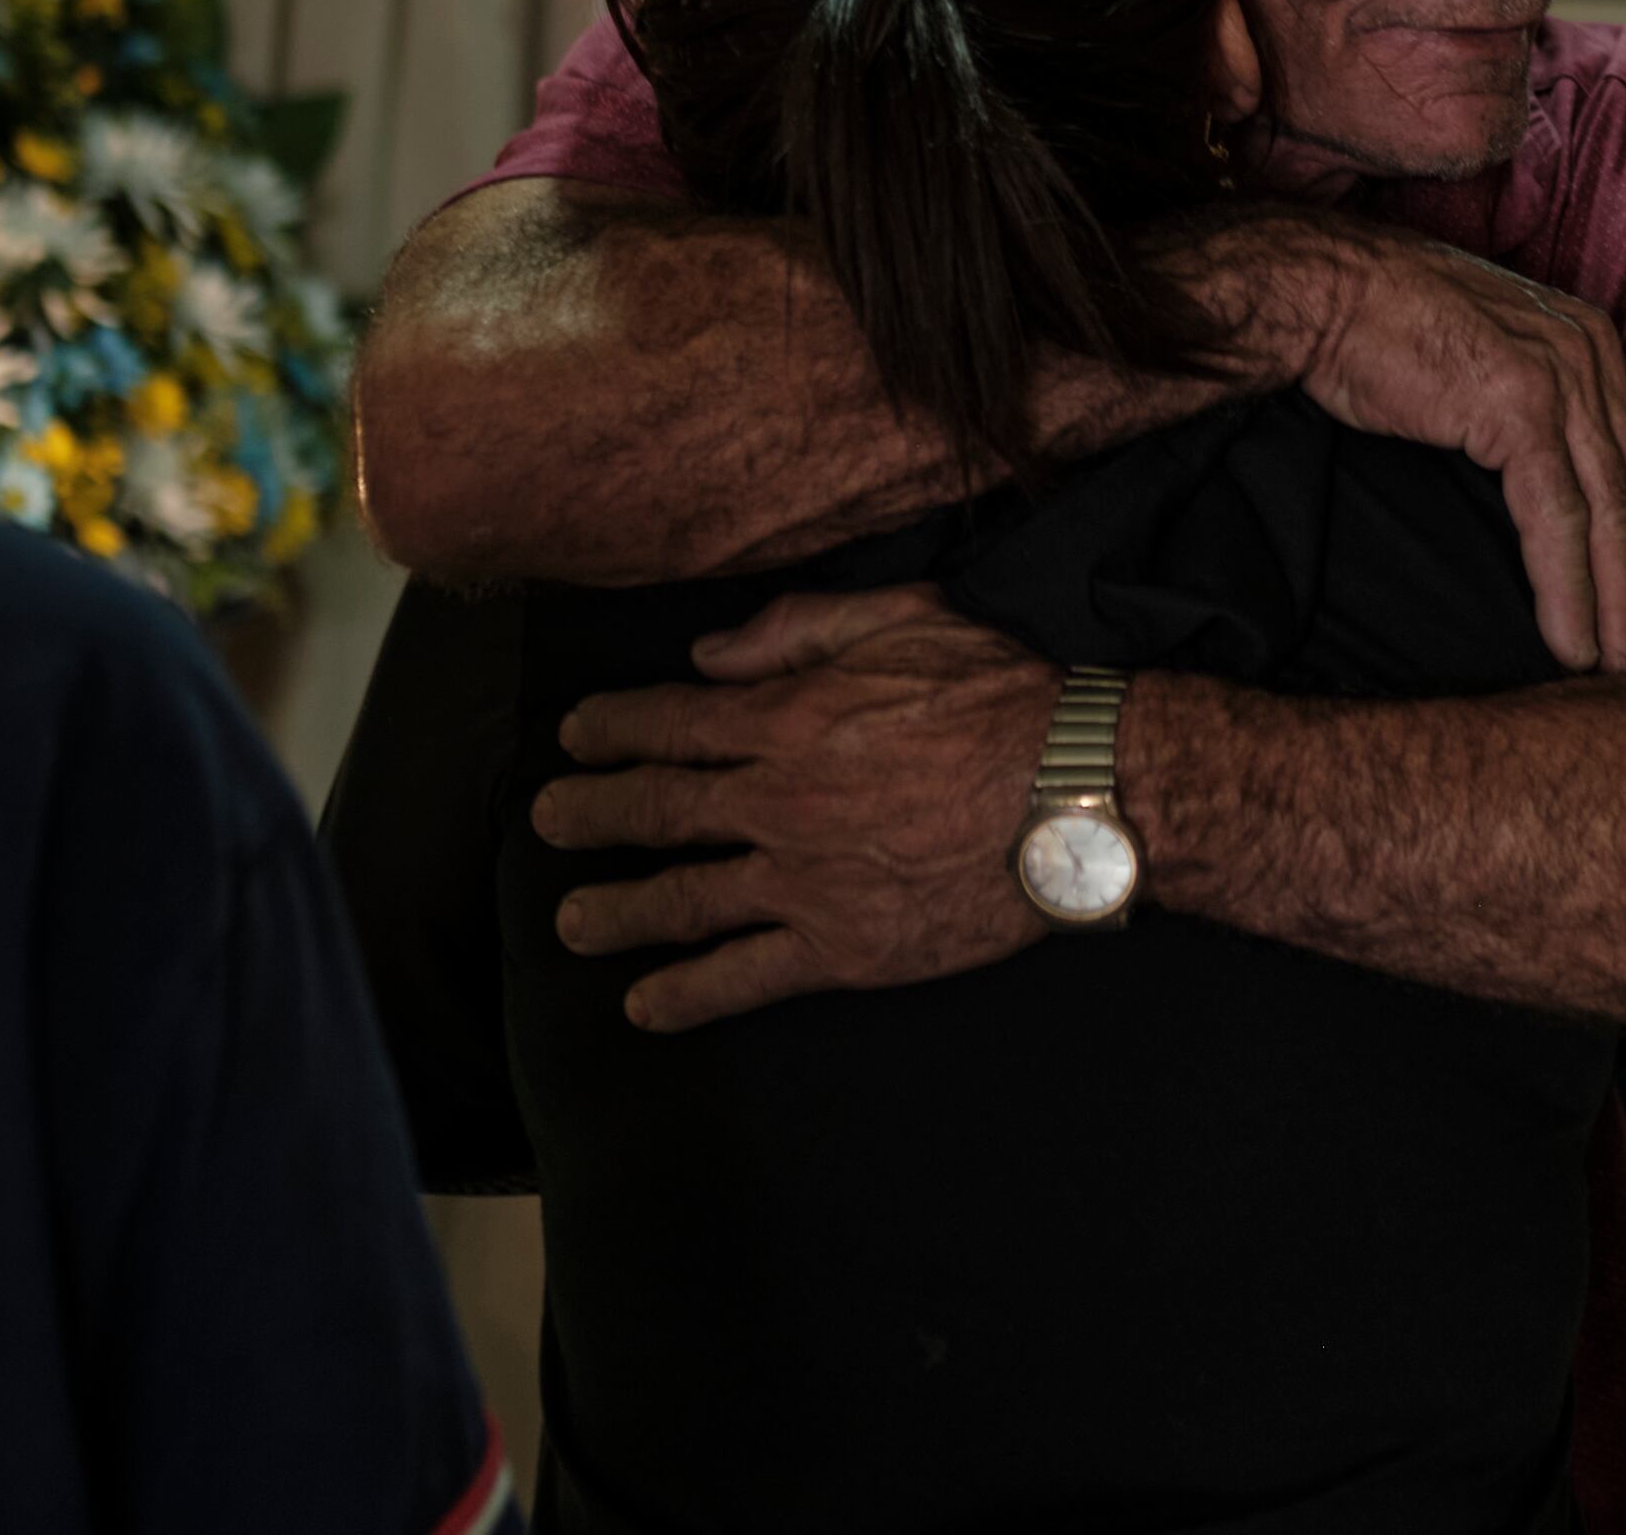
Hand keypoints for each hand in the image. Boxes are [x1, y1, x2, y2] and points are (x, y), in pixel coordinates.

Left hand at [534, 585, 1054, 1030]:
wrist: (1076, 795)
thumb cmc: (1003, 698)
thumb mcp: (904, 619)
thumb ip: (797, 628)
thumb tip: (710, 654)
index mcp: (787, 718)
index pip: (669, 724)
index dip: (610, 728)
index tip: (576, 735)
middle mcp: (777, 802)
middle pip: (656, 810)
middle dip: (589, 813)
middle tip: (548, 820)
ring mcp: (803, 882)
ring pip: (681, 899)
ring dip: (616, 910)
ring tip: (571, 921)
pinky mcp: (841, 948)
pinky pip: (742, 976)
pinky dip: (686, 995)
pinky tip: (645, 1006)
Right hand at [1222, 215, 1625, 673]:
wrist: (1323, 293)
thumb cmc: (1390, 333)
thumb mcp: (1494, 356)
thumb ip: (1553, 399)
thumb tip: (1594, 449)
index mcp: (1595, 346)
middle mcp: (1594, 357)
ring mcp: (1560, 378)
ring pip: (1615, 513)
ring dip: (1623, 605)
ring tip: (1624, 672)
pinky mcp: (1517, 405)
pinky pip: (1557, 517)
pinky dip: (1568, 589)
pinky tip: (1570, 643)